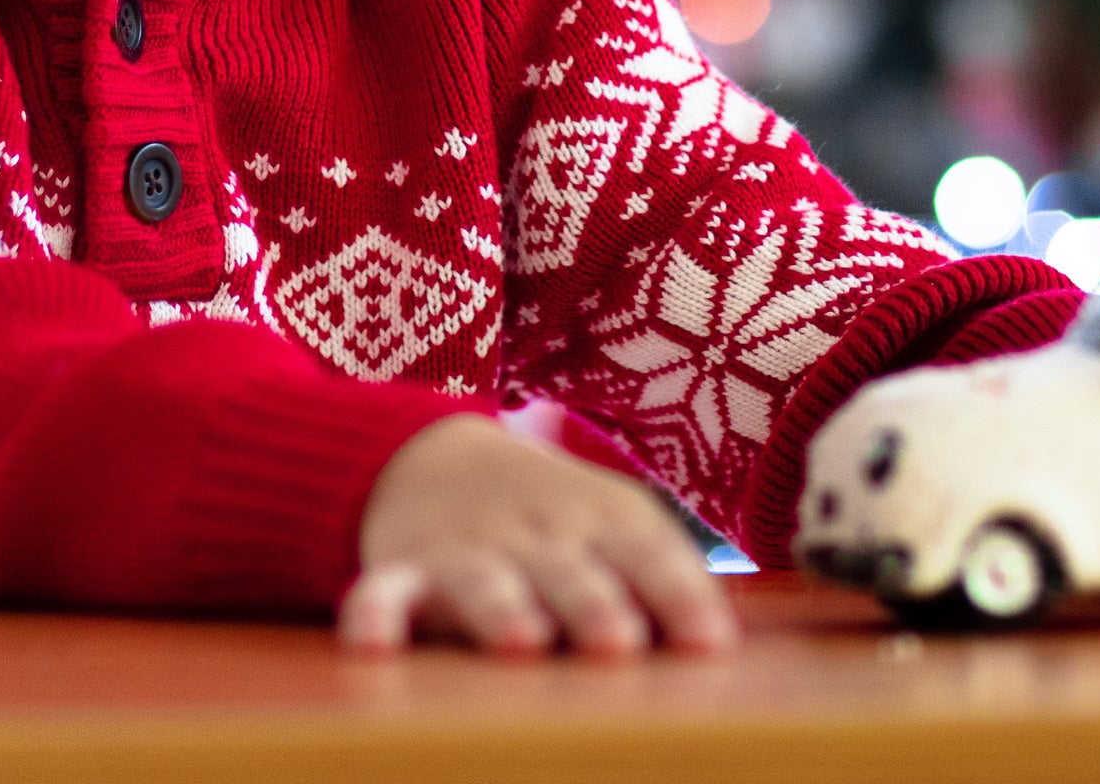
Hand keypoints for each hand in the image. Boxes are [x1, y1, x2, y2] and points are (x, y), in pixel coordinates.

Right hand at [340, 416, 740, 656]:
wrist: (430, 455)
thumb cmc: (551, 516)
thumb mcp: (612, 524)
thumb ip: (665, 577)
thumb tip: (727, 644)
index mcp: (599, 519)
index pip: (646, 552)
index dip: (678, 594)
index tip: (710, 643)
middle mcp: (534, 532)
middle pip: (567, 568)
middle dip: (592, 604)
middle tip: (619, 644)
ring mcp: (465, 548)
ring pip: (483, 579)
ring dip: (501, 608)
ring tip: (520, 644)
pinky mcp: (401, 569)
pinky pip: (383, 591)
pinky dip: (374, 613)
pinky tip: (372, 641)